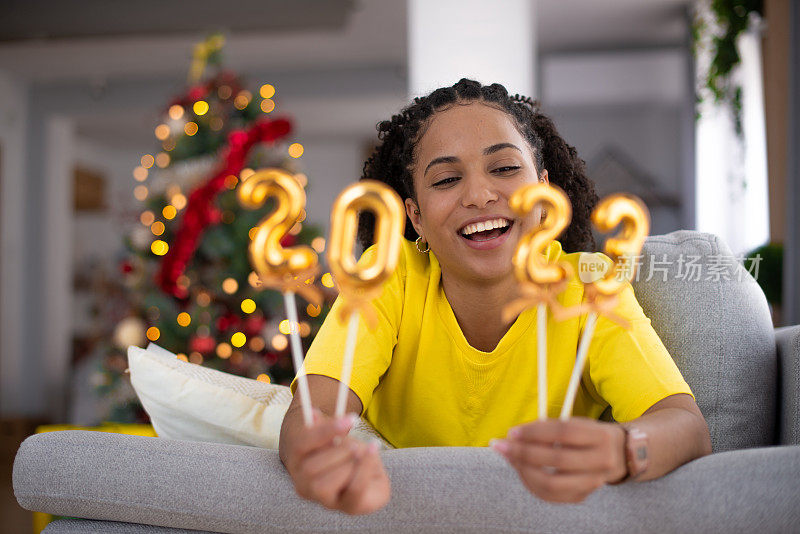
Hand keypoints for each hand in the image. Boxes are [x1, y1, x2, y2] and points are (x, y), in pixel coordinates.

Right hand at [284, 409, 390, 514]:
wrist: (366, 474)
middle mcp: (303, 485)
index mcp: (297, 460)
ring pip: (324, 485)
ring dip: (348, 463)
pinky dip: (364, 470)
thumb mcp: (335, 435)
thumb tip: (313, 414)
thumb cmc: (344, 451)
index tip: (349, 419)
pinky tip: (372, 456)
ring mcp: (324, 501)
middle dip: (337, 452)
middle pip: (310, 469)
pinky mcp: (348, 507)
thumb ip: (324, 425)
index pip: (301, 444)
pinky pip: (353, 491)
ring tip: (361, 452)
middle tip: (355, 443)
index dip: (324, 431)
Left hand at [490, 417, 626, 502]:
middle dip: (523, 452)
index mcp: (600, 437)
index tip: (512, 431)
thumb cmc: (587, 435)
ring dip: (523, 470)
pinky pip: (550, 495)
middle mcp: (601, 462)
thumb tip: (514, 436)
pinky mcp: (582, 496)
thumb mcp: (576, 423)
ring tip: (509, 457)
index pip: (563, 432)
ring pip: (552, 483)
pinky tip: (520, 469)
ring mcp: (593, 483)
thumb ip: (549, 428)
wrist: (617, 455)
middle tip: (501, 445)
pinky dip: (530, 482)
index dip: (535, 432)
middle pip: (557, 460)